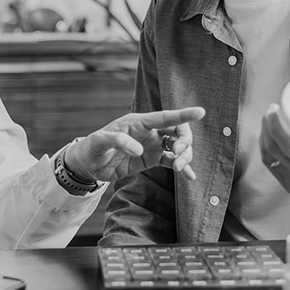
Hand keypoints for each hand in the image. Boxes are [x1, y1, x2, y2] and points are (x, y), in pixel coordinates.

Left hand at [63, 106, 205, 183]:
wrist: (88, 165)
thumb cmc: (91, 147)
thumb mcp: (99, 142)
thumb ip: (117, 141)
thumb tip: (138, 150)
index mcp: (138, 122)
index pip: (165, 117)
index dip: (183, 114)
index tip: (201, 112)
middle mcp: (149, 132)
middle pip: (177, 130)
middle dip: (185, 141)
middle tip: (179, 154)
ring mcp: (152, 146)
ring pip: (178, 146)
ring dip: (184, 156)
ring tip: (178, 169)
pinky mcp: (152, 160)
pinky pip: (172, 162)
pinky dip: (183, 168)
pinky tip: (190, 177)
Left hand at [259, 102, 289, 198]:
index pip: (289, 147)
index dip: (274, 127)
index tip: (274, 110)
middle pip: (275, 151)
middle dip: (267, 128)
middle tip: (271, 111)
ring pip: (269, 159)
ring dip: (264, 138)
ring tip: (268, 121)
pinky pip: (271, 167)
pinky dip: (266, 150)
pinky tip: (265, 138)